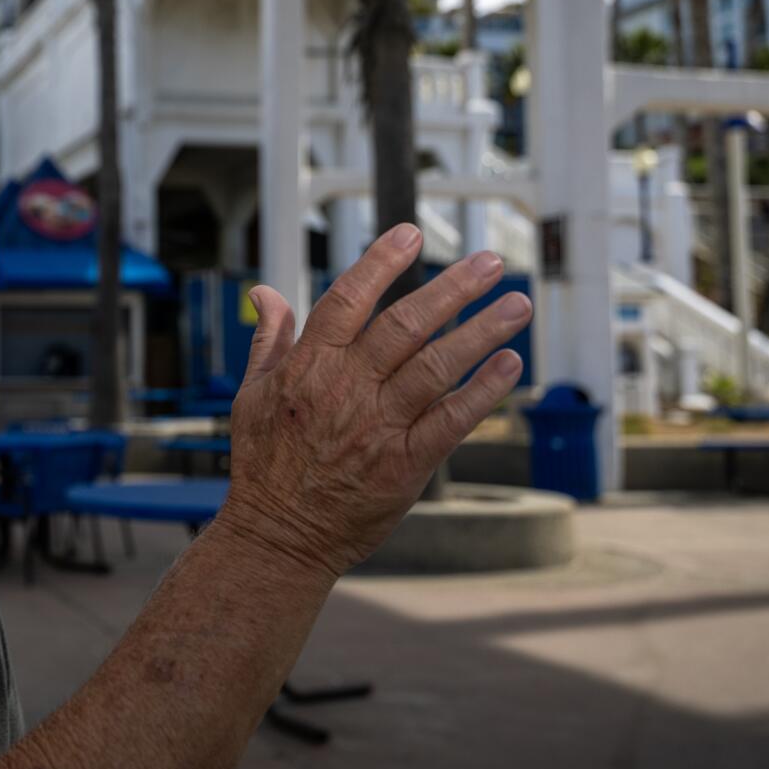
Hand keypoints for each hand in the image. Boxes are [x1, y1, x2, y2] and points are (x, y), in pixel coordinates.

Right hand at [216, 226, 531, 579]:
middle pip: (404, 325)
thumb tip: (265, 292)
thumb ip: (269, 339)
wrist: (279, 535)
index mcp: (307, 367)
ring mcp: (377, 427)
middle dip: (452, 288)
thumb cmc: (264, 463)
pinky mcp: (404, 464)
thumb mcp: (251, 394)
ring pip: (436, 367)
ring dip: (481, 332)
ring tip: (518, 304)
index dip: (380, 263)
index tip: (411, 233)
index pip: (347, 299)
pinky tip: (509, 364)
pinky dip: (482, 391)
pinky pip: (451, 420)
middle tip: (491, 262)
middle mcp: (345, 390)